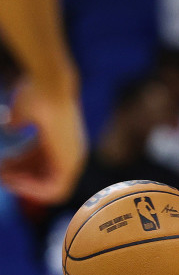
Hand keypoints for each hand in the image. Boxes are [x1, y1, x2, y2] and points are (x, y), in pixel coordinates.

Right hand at [0, 74, 85, 203]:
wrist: (49, 83)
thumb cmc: (34, 93)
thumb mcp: (23, 113)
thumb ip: (18, 123)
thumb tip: (11, 127)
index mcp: (63, 142)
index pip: (43, 167)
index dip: (22, 171)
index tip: (3, 165)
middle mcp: (72, 153)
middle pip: (45, 179)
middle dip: (19, 179)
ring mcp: (74, 158)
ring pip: (49, 189)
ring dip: (22, 185)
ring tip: (0, 174)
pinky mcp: (71, 161)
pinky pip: (55, 191)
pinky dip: (32, 189)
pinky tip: (11, 178)